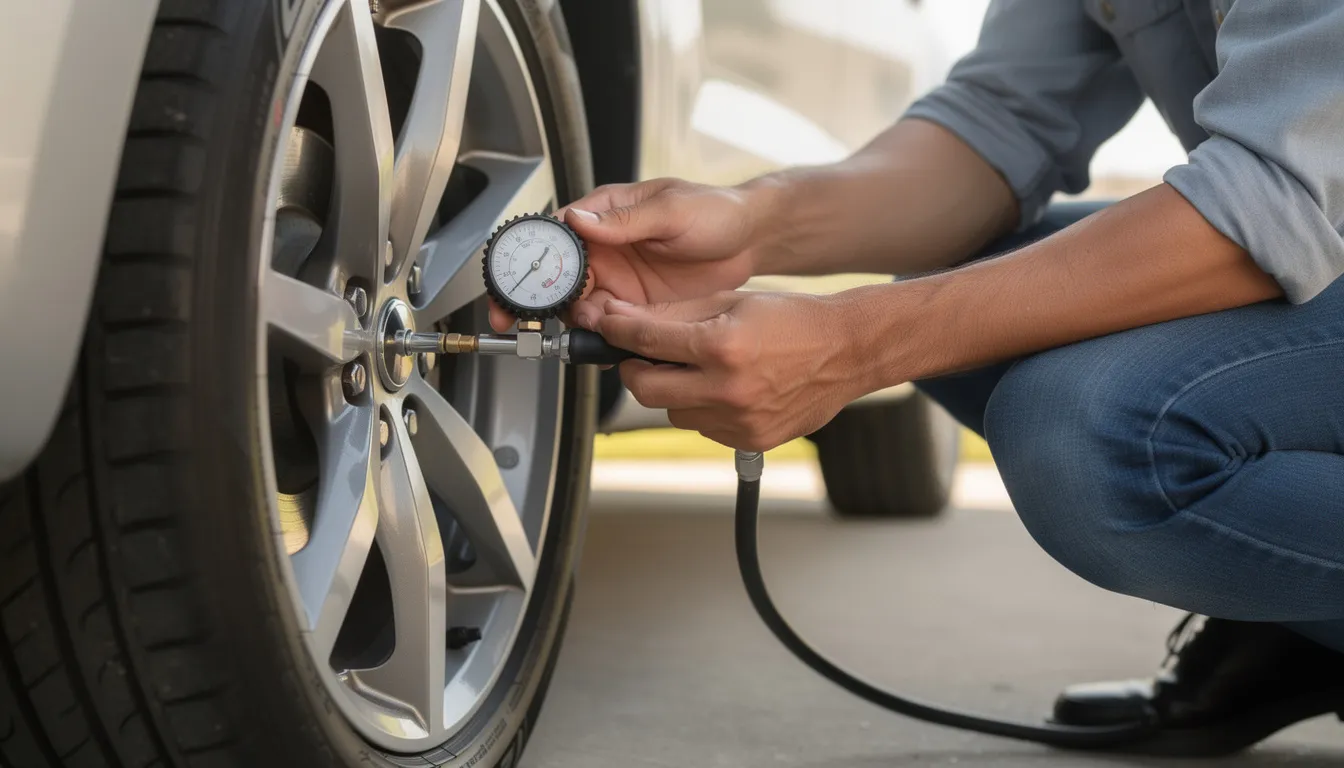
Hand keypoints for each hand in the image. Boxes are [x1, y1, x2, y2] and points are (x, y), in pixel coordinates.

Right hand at [489, 178, 765, 331]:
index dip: (530, 261)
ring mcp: (620, 280)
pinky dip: (605, 337)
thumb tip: (578, 218)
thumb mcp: (671, 210)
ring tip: (600, 325)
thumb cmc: (715, 211)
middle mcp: (606, 249)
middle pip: (557, 278)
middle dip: (544, 302)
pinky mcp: (638, 306)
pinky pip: (610, 326)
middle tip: (544, 319)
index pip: (554, 236)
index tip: (519, 284)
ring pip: (580, 307)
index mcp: (605, 216)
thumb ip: (624, 220)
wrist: (752, 240)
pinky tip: (612, 341)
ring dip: (580, 321)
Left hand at [594, 291, 869, 450]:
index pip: (645, 341)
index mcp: (722, 346)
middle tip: (642, 355)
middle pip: (644, 390)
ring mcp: (739, 420)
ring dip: (673, 390)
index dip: (616, 331)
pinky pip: (703, 427)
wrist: (846, 351)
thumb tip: (623, 320)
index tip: (606, 326)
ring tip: (701, 369)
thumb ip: (674, 315)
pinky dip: (702, 409)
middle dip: (634, 369)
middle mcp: (728, 389)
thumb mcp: (731, 301)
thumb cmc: (792, 319)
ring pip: (673, 411)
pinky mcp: (750, 440)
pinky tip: (726, 388)